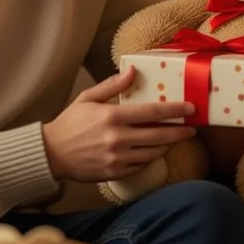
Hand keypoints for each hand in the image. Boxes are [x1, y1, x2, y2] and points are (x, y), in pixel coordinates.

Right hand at [42, 67, 197, 182]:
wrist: (52, 154)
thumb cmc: (70, 123)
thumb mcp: (88, 98)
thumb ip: (113, 85)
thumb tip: (132, 71)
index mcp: (112, 117)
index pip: (152, 112)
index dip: (175, 110)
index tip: (190, 108)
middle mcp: (117, 138)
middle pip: (159, 135)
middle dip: (179, 132)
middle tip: (192, 128)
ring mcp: (117, 158)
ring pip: (153, 153)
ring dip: (168, 146)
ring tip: (176, 139)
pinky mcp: (115, 173)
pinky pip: (141, 166)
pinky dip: (152, 158)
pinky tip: (156, 151)